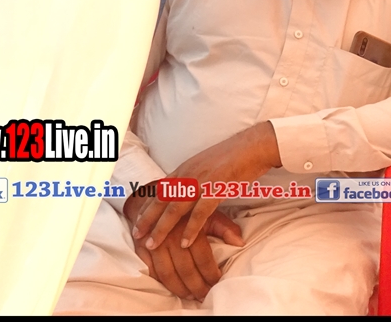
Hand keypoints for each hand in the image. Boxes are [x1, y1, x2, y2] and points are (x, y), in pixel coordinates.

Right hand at [129, 206, 244, 300]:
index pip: (202, 256)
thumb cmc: (186, 208)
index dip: (210, 272)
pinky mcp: (140, 247)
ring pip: (167, 273)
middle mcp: (171, 235)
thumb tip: (240, 242)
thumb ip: (225, 228)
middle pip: (185, 268)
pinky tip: (170, 287)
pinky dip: (160, 282)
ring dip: (178, 288)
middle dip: (196, 285)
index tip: (216, 281)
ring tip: (189, 295)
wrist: (155, 197)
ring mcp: (154, 242)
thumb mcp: (208, 213)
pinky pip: (150, 270)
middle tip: (204, 295)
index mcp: (189, 225)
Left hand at [133, 122, 279, 250]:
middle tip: (136, 236)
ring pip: (175, 208)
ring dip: (162, 228)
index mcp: (185, 168)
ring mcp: (201, 181)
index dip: (146, 207)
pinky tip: (185, 242)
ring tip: (153, 244)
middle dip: (146, 219)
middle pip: (161, 200)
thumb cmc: (234, 156)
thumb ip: (193, 176)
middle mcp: (188, 174)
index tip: (137, 221)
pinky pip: (200, 213)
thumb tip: (186, 189)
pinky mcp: (216, 188)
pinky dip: (191, 229)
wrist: (254, 146)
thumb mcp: (206, 164)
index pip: (159, 190)